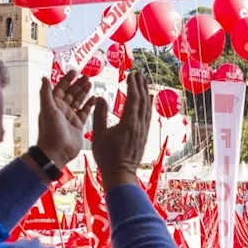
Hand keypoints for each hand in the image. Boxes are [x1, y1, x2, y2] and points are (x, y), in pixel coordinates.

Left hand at [36, 72, 94, 168]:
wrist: (57, 151)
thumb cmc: (50, 131)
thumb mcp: (48, 110)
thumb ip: (46, 93)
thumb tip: (44, 77)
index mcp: (53, 104)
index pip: (60, 88)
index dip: (67, 79)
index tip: (75, 72)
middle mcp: (62, 109)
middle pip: (71, 93)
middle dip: (78, 84)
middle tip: (87, 77)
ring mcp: (70, 117)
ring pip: (78, 101)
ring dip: (84, 92)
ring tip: (91, 84)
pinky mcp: (78, 125)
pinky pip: (85, 112)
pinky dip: (89, 105)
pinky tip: (95, 98)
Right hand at [89, 71, 152, 192]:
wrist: (120, 174)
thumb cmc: (106, 157)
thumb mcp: (98, 135)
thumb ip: (99, 115)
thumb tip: (99, 97)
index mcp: (128, 123)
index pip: (132, 99)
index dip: (132, 85)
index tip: (130, 74)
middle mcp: (138, 125)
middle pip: (142, 101)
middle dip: (140, 85)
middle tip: (137, 73)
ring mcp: (143, 130)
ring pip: (147, 107)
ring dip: (146, 92)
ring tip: (143, 81)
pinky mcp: (144, 135)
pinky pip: (148, 116)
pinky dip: (149, 104)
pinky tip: (149, 99)